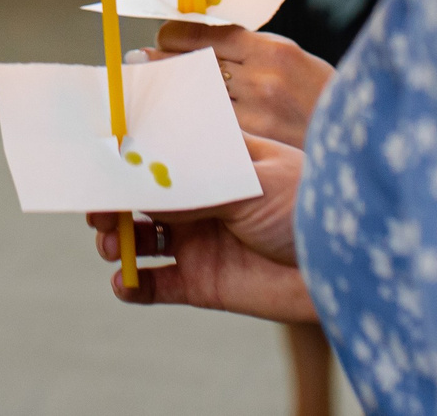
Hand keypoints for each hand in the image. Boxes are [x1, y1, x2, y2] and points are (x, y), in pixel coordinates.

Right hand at [86, 138, 315, 322]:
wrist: (343, 267)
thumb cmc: (306, 207)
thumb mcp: (250, 183)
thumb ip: (195, 188)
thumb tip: (140, 188)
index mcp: (209, 161)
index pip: (157, 150)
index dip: (124, 153)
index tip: (93, 153)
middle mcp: (196, 198)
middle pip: (137, 196)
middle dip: (110, 200)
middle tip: (95, 209)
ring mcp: (196, 240)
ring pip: (138, 238)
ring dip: (114, 240)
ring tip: (112, 245)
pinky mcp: (200, 282)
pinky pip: (152, 285)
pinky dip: (131, 285)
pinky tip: (124, 281)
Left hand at [155, 23, 333, 146]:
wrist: (356, 141)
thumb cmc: (318, 95)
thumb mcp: (290, 59)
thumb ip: (249, 49)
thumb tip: (198, 37)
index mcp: (272, 50)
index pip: (209, 35)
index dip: (176, 36)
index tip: (161, 38)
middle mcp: (263, 79)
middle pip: (197, 64)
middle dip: (164, 62)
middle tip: (138, 61)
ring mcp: (258, 113)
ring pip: (199, 96)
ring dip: (170, 91)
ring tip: (147, 89)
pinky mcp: (256, 142)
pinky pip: (211, 126)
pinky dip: (189, 120)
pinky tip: (172, 118)